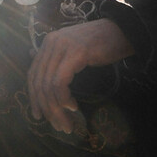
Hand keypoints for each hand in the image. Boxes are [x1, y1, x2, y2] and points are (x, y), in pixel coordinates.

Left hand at [27, 18, 133, 132]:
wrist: (123, 31)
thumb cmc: (101, 44)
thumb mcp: (73, 52)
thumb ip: (56, 62)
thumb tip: (38, 76)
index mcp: (47, 44)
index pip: (32, 74)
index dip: (33, 97)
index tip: (37, 115)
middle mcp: (50, 44)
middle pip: (39, 82)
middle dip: (45, 107)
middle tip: (56, 125)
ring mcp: (62, 47)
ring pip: (49, 85)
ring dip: (56, 108)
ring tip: (66, 123)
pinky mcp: (75, 53)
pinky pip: (60, 82)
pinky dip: (63, 98)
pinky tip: (72, 106)